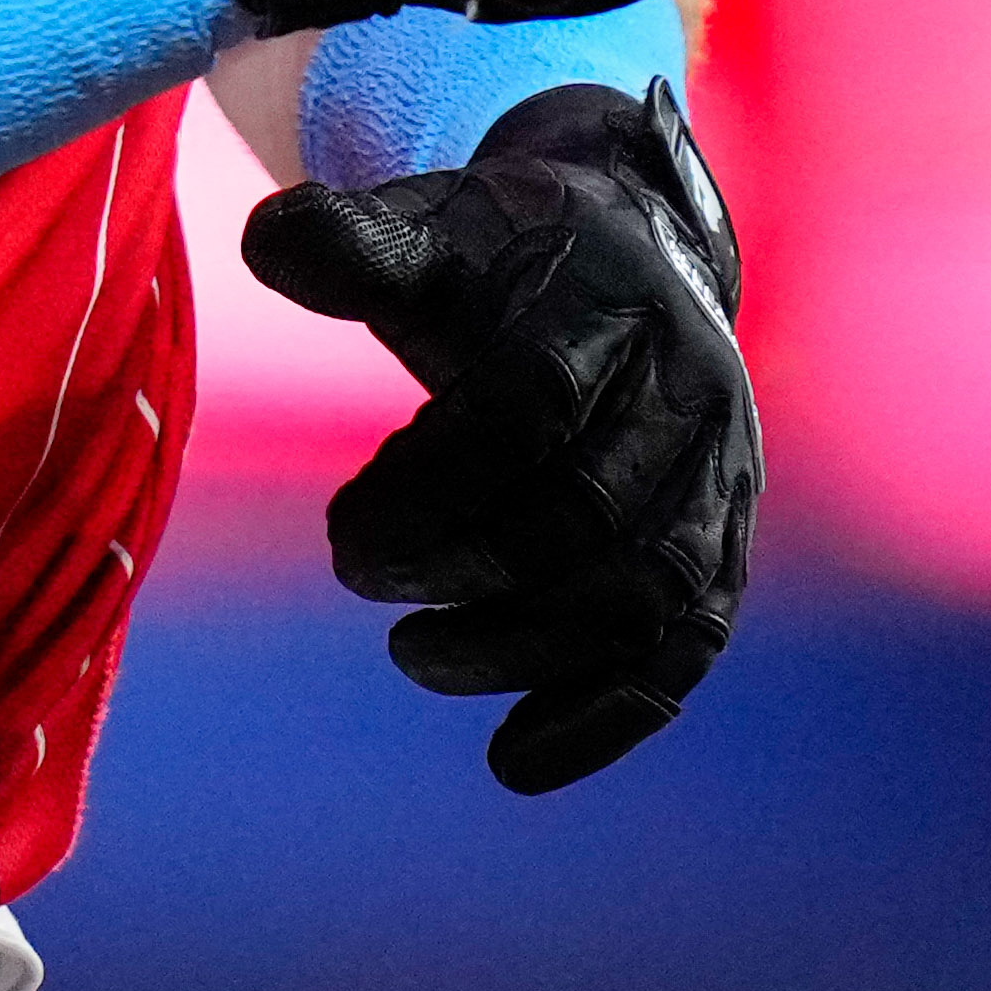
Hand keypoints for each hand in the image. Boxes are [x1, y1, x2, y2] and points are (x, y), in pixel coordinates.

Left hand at [245, 77, 752, 794]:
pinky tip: (516, 761)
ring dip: (525, 649)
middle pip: (586, 513)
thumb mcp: (425, 229)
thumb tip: (267, 244)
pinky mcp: (724, 543)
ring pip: (648, 590)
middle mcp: (684, 391)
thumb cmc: (499, 255)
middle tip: (358, 574)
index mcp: (607, 306)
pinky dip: (607, 715)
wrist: (632, 248)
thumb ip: (348, 243)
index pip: (529, 407)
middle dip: (462, 567)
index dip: (430, 483)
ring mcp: (717, 473)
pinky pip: (689, 644)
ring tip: (414, 655)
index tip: (341, 532)